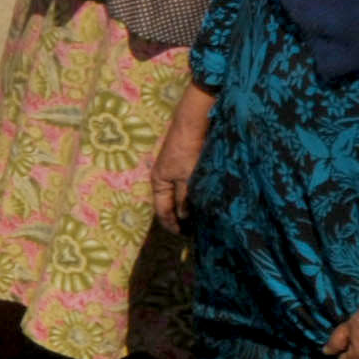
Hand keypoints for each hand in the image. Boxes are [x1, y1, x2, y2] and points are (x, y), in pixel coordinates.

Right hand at [152, 108, 210, 229]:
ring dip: (185, 205)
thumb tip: (184, 216)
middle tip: (191, 229)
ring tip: (197, 216)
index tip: (182, 235)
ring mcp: (171, 169)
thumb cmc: (187, 151)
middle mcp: (162, 177)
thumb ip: (184, 198)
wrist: (192, 123)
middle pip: (167, 203)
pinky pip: (183, 184)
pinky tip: (199, 197)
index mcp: (158, 182)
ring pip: (176, 193)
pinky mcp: (181, 162)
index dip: (171, 224)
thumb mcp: (187, 178)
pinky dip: (189, 194)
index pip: (162, 210)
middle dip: (177, 216)